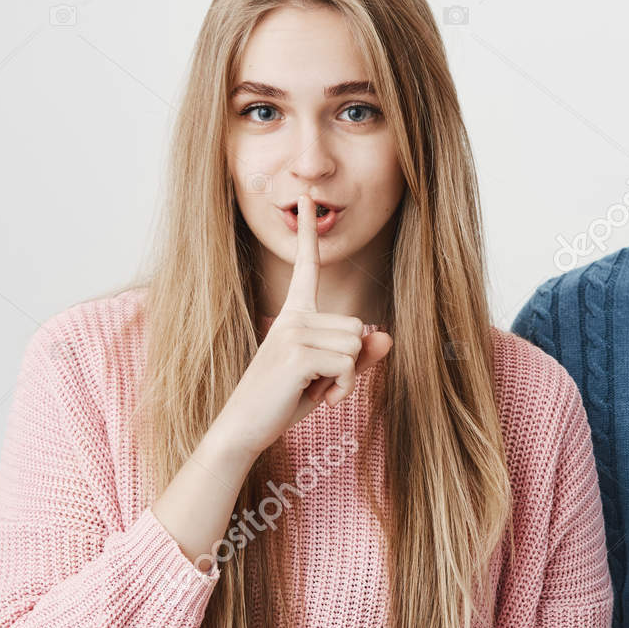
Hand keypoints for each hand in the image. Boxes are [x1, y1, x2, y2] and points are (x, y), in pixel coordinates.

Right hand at [210, 188, 393, 461]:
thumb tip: (385, 335)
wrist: (243, 428)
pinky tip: (320, 398)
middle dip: (351, 361)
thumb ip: (356, 357)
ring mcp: (292, 332)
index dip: (308, 233)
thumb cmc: (283, 401)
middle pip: (356, 325)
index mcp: (294, 314)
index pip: (305, 267)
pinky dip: (344, 388)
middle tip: (320, 382)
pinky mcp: (297, 353)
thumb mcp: (325, 377)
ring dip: (347, 377)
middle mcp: (293, 316)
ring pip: (355, 344)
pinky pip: (348, 364)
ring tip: (316, 389)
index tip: (306, 199)